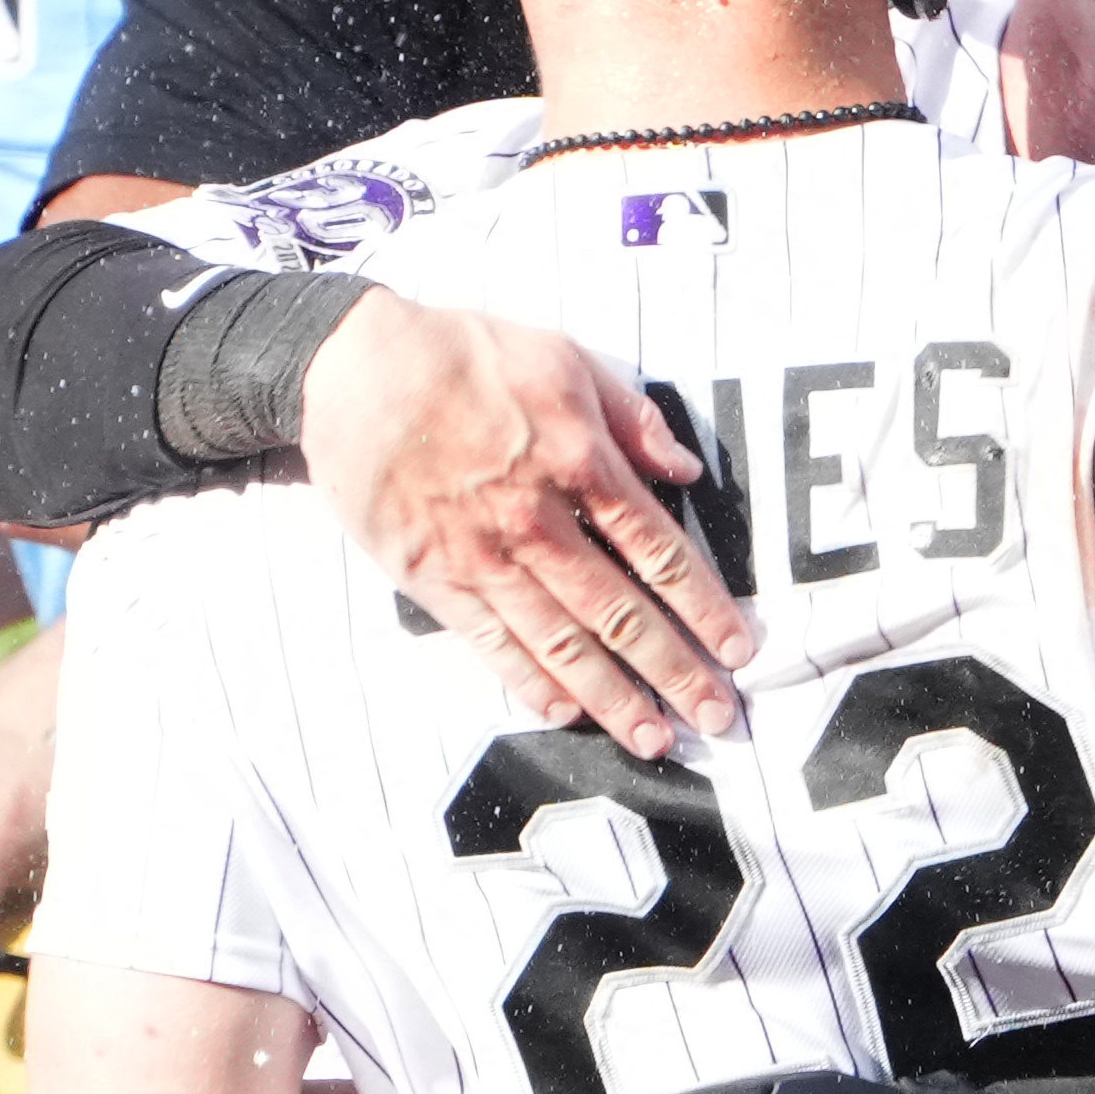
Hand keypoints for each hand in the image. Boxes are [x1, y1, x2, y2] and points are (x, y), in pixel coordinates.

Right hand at [300, 292, 754, 758]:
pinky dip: (531, 682)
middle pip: (622, 613)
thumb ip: (633, 418)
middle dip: (676, 672)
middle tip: (719, 717)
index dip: (704, 608)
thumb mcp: (565, 356)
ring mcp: (485, 557)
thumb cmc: (465, 354)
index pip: (660, 552)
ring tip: (655, 739)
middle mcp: (539, 522)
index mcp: (580, 463)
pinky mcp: (434, 579)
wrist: (354, 368)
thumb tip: (688, 467)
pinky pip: (493, 643)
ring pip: (563, 642)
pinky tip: (567, 713)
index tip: (739, 649)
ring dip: (614, 698)